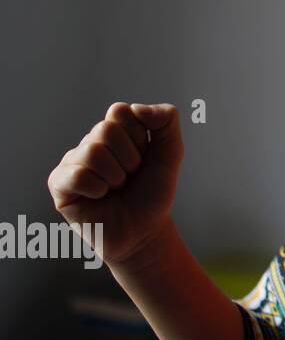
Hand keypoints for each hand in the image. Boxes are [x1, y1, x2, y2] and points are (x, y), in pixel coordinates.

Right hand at [47, 102, 184, 266]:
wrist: (144, 231)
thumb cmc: (153, 193)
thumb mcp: (171, 152)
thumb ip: (166, 120)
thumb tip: (136, 108)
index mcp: (114, 130)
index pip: (120, 112)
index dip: (139, 137)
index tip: (144, 157)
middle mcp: (90, 142)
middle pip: (105, 130)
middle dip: (129, 159)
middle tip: (130, 177)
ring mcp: (72, 162)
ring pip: (92, 152)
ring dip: (115, 176)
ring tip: (116, 189)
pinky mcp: (59, 184)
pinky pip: (77, 175)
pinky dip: (98, 189)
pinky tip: (100, 197)